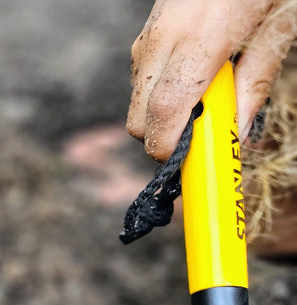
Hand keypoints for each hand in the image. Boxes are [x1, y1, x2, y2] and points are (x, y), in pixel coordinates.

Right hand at [126, 0, 296, 160]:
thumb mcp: (279, 26)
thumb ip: (254, 84)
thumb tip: (235, 137)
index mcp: (198, 38)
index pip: (164, 115)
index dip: (172, 151)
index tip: (194, 165)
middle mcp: (161, 39)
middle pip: (139, 121)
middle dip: (166, 138)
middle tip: (207, 130)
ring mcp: (147, 36)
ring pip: (138, 103)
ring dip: (166, 114)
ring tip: (208, 94)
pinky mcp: (145, 34)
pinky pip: (142, 81)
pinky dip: (163, 93)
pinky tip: (196, 75)